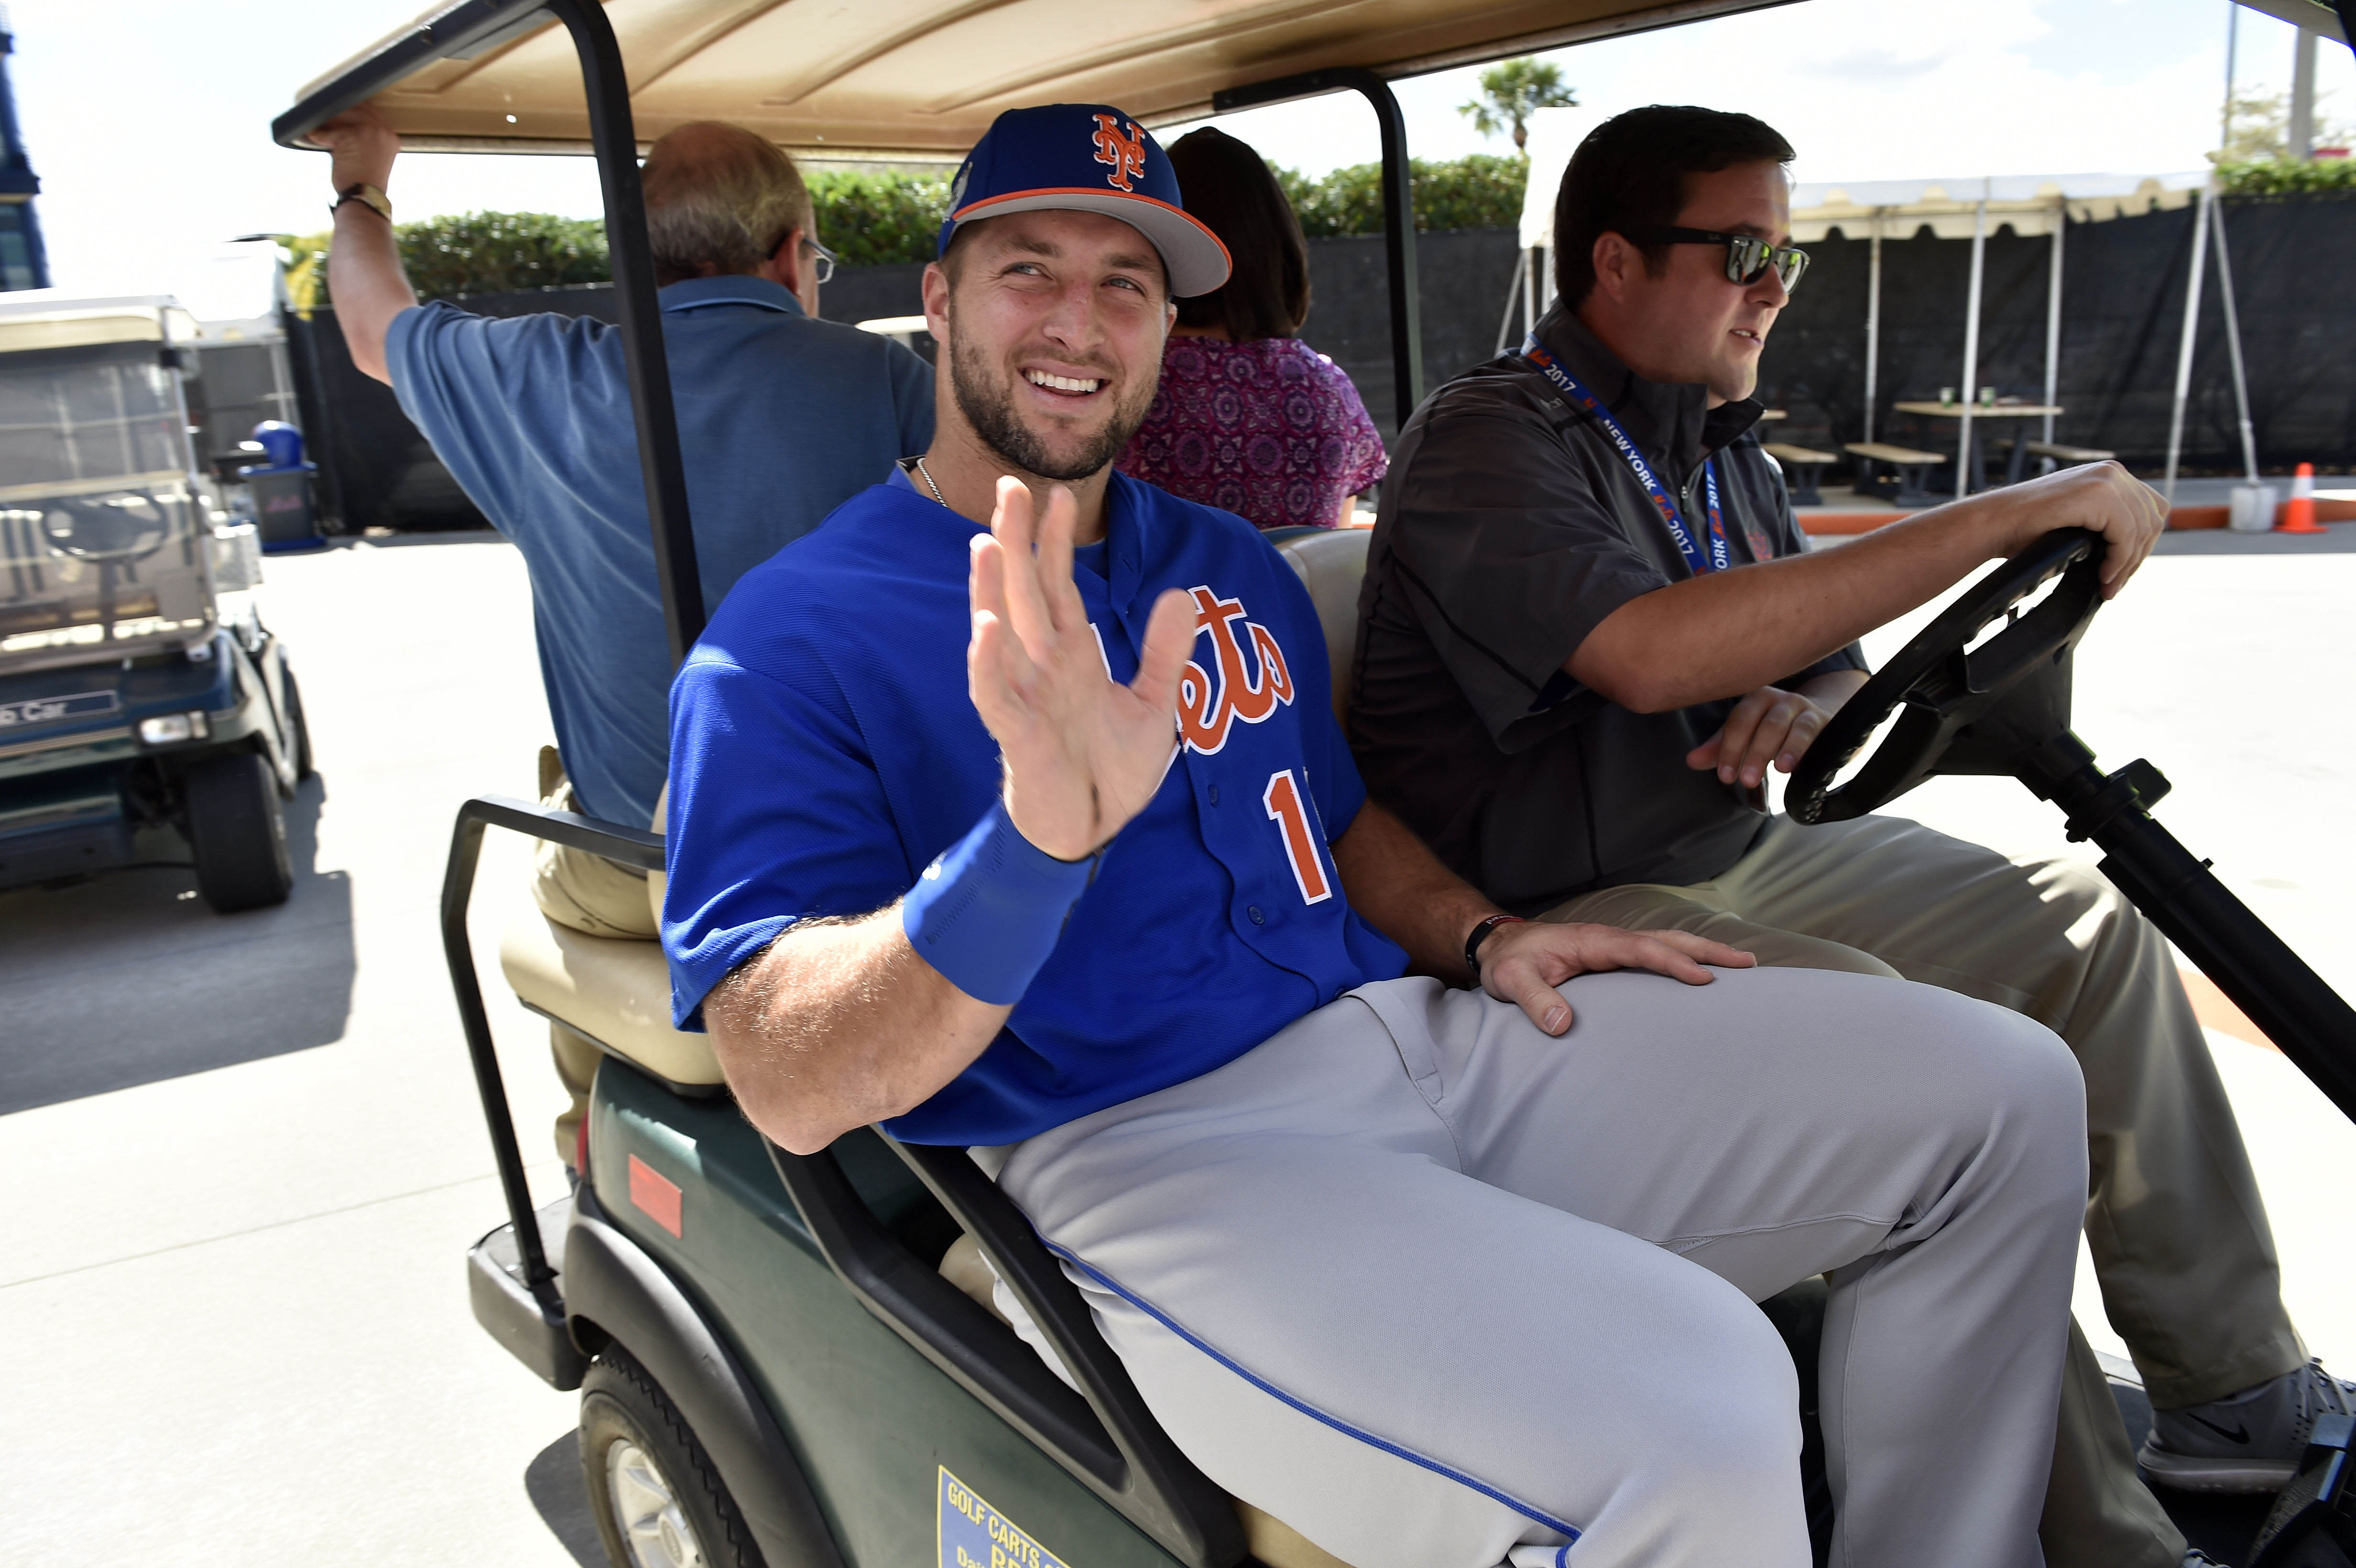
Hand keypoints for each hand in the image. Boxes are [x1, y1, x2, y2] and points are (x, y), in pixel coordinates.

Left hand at [304, 103, 398, 196]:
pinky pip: (331, 131)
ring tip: (319, 126)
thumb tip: (344, 124)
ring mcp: (370, 131)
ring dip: (329, 121)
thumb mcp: (374, 157)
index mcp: (391, 137)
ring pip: (343, 115)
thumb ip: (367, 139)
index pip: (371, 113)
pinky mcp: (353, 135)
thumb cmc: (366, 183)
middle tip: (325, 116)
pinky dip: (320, 135)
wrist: (365, 197)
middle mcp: (384, 131)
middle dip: (340, 113)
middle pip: (357, 109)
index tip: (340, 112)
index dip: (353, 111)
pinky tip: (313, 136)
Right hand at [968, 478, 1195, 859]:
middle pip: (1026, 594)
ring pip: (1001, 633)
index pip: (1059, 587)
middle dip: (1016, 542)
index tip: (1055, 495)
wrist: (1093, 830)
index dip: (1055, 543)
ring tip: (984, 543)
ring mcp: (1026, 697)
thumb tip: (1181, 594)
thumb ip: (1165, 653)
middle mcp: (1043, 667)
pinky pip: (994, 693)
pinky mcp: (1017, 733)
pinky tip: (985, 627)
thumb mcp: (1154, 706)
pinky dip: (987, 662)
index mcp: (1073, 656)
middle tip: (1008, 486)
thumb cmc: (1110, 771)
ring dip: (990, 590)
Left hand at [1478, 921, 1754, 1036]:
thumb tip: (1560, 1024)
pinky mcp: (1615, 956)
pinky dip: (1685, 958)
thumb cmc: (1508, 962)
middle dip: (1707, 950)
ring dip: (1703, 952)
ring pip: (1667, 944)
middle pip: (1667, 940)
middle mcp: (1610, 939)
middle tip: (1748, 964)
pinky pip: (1657, 954)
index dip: (1672, 962)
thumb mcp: (1511, 980)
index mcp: (1592, 941)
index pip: (1641, 949)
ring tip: (1743, 965)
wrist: (1500, 946)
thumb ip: (1533, 999)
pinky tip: (1705, 972)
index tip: (1703, 978)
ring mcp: (1615, 946)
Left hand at [1687, 684, 1838, 788]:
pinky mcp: (1821, 719)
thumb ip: (1720, 750)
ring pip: (1789, 725)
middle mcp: (1777, 699)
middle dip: (1754, 752)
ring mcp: (1801, 706)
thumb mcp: (1745, 739)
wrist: (1817, 724)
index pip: (1738, 721)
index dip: (1730, 748)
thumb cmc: (1772, 731)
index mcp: (1754, 700)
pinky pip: (1810, 730)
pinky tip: (1794, 765)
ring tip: (1778, 770)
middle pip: (1764, 722)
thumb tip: (1692, 760)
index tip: (1725, 775)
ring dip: (1783, 749)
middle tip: (1747, 779)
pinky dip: (1802, 747)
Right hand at [1985, 461, 2165, 598]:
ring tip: (2107, 585)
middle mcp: (2113, 471)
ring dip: (2127, 564)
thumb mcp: (2079, 521)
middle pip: (2153, 520)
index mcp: (2110, 474)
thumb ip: (2107, 525)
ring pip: (2142, 529)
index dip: (2142, 544)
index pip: (2152, 510)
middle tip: (2115, 585)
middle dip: (2137, 557)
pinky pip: (2126, 535)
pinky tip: (2102, 575)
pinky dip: (2119, 560)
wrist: (1995, 522)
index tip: (2121, 571)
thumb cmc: (2027, 527)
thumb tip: (2134, 555)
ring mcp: (2107, 479)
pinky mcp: (2098, 494)